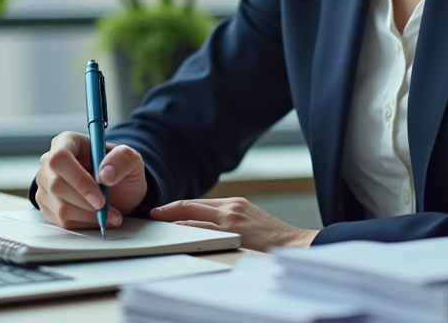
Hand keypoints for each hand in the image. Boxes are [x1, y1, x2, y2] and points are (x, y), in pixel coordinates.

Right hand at [34, 132, 146, 229]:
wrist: (119, 192)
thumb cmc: (120, 171)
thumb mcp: (131, 159)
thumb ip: (123, 159)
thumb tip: (105, 174)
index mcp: (68, 142)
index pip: (60, 158)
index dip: (78, 179)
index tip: (99, 196)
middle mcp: (50, 162)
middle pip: (56, 185)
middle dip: (85, 202)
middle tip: (106, 207)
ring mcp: (46, 185)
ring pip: (60, 207)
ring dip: (89, 215)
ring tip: (110, 214)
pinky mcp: (47, 206)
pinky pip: (62, 221)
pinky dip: (84, 223)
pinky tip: (98, 217)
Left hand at [150, 196, 318, 251]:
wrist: (294, 244)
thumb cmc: (273, 238)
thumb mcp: (250, 220)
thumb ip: (230, 219)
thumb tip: (207, 225)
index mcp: (234, 203)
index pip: (199, 202)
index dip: (179, 206)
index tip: (165, 210)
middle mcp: (230, 207)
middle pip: (192, 204)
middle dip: (170, 208)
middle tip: (153, 213)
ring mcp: (231, 218)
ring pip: (194, 214)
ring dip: (172, 217)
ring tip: (157, 221)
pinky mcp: (233, 231)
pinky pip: (203, 228)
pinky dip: (186, 227)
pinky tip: (174, 230)